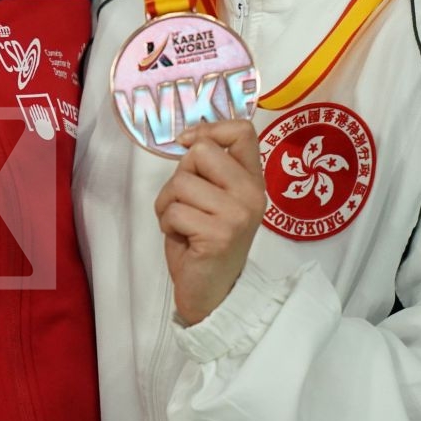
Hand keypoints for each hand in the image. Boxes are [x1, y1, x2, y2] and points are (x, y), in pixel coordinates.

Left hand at [156, 119, 266, 326]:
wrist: (211, 292)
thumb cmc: (204, 240)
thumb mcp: (213, 196)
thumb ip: (209, 168)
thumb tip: (189, 137)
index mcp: (253, 180)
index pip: (243, 130)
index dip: (210, 128)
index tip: (187, 143)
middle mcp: (252, 194)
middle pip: (202, 151)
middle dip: (180, 175)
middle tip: (187, 204)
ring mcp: (238, 214)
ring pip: (181, 183)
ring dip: (168, 204)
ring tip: (183, 225)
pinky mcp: (220, 234)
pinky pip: (174, 211)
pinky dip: (167, 225)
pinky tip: (184, 240)